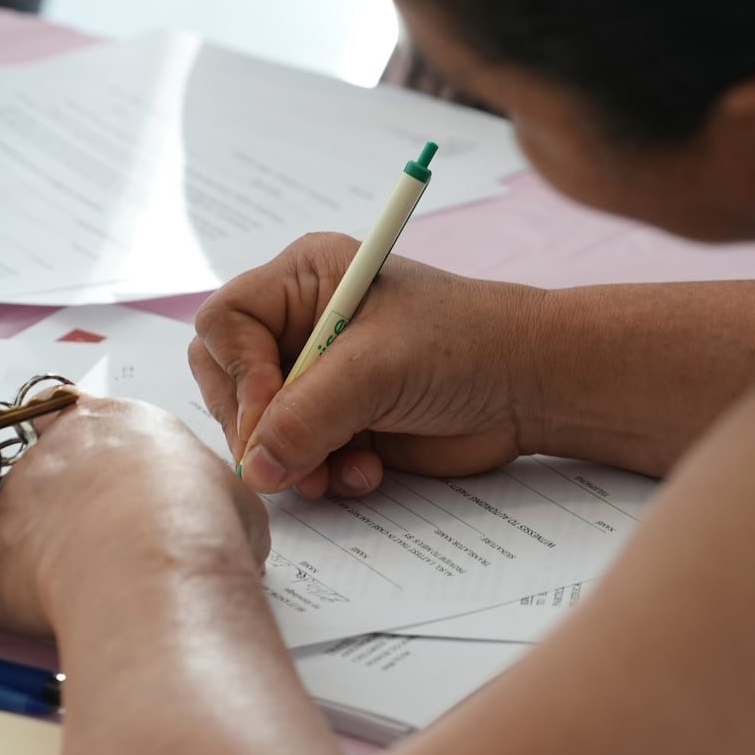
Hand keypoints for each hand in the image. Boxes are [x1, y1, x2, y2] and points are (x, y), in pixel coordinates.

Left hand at [0, 394, 265, 640]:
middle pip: (35, 464)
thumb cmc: (200, 527)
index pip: (76, 413)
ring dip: (20, 545)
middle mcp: (55, 448)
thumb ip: (207, 498)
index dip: (80, 445)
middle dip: (52, 500)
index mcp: (118, 423)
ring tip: (61, 587)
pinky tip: (5, 603)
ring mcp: (10, 497)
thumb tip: (214, 520)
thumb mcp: (232, 499)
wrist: (153, 569)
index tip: (93, 474)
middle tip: (86, 543)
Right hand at [190, 233, 548, 496]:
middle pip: (230, 382)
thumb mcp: (377, 369)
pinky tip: (367, 472)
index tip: (269, 411)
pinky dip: (324, 475)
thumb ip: (307, 417)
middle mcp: (303, 324)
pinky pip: (298, 459)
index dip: (238, 372)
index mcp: (305, 279)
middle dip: (260, 429)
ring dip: (296, 461)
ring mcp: (320, 377)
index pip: (225, 323)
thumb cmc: (465, 345)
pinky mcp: (341, 423)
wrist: (530, 387)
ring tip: (341, 470)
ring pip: (260, 431)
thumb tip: (255, 468)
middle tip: (295, 458)